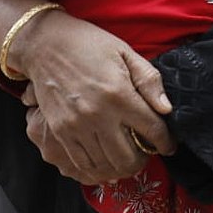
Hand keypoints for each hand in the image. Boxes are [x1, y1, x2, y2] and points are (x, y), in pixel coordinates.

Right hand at [10, 11, 176, 182]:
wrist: (44, 44)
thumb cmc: (88, 44)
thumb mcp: (125, 52)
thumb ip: (149, 80)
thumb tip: (166, 109)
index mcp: (119, 93)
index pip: (152, 130)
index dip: (166, 142)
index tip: (168, 145)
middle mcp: (98, 114)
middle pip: (130, 157)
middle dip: (144, 159)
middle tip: (146, 152)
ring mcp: (77, 126)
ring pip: (107, 166)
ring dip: (122, 167)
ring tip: (127, 157)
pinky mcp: (60, 132)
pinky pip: (82, 164)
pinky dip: (98, 169)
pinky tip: (105, 161)